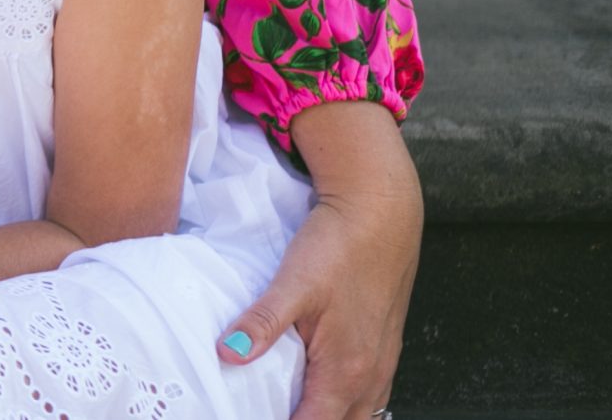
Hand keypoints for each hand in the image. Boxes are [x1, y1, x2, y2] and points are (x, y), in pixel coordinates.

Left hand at [219, 104, 421, 419]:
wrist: (381, 211)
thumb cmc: (339, 245)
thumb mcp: (293, 283)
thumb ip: (262, 323)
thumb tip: (226, 355)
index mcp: (346, 369)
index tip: (248, 414)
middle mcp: (371, 375)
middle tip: (264, 409)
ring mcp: (383, 362)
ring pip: (358, 413)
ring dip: (328, 416)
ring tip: (291, 406)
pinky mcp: (385, 345)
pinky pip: (369, 394)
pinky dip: (345, 404)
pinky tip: (323, 391)